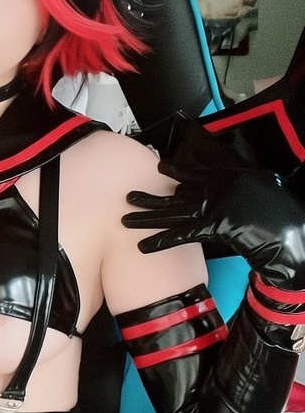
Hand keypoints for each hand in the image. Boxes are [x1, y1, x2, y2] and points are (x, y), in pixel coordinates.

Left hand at [123, 151, 304, 290]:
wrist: (288, 225)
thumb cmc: (275, 205)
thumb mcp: (256, 183)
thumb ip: (240, 182)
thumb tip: (235, 182)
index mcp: (224, 178)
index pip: (194, 173)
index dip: (176, 171)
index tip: (160, 166)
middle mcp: (213, 191)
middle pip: (174, 194)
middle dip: (150, 197)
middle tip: (127, 196)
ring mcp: (211, 207)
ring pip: (171, 211)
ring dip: (147, 215)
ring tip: (124, 218)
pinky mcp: (211, 225)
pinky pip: (181, 234)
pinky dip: (161, 241)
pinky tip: (142, 246)